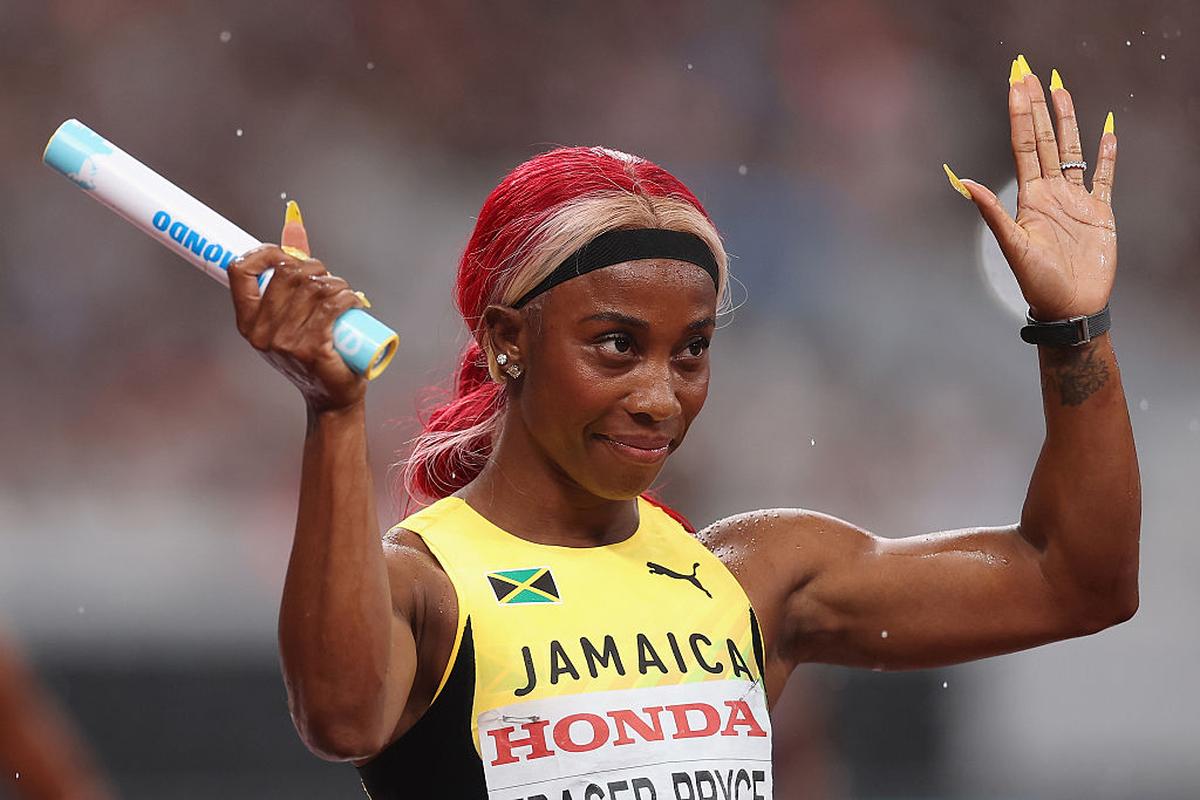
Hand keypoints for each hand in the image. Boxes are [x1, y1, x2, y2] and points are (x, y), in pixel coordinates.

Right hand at [228, 203, 367, 412]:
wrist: (330, 396)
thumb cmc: (312, 353)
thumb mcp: (291, 318)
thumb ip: (288, 277)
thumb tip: (293, 224)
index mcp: (247, 321)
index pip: (239, 271)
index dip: (263, 252)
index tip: (286, 253)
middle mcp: (260, 332)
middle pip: (288, 273)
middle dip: (315, 267)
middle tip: (329, 280)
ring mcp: (285, 342)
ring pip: (314, 287)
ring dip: (337, 283)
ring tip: (344, 293)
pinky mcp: (311, 349)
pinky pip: (332, 306)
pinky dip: (348, 297)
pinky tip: (355, 301)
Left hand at [952, 59, 1116, 320]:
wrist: (1070, 307)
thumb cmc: (1038, 283)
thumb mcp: (1013, 246)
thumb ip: (992, 213)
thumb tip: (965, 183)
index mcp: (1029, 197)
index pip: (1024, 145)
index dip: (1020, 114)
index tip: (1016, 84)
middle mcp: (1051, 192)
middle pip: (1045, 140)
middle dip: (1038, 107)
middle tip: (1030, 74)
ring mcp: (1075, 200)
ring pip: (1071, 150)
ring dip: (1067, 121)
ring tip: (1061, 90)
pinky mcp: (1099, 211)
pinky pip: (1104, 176)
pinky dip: (1107, 154)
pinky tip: (1107, 131)